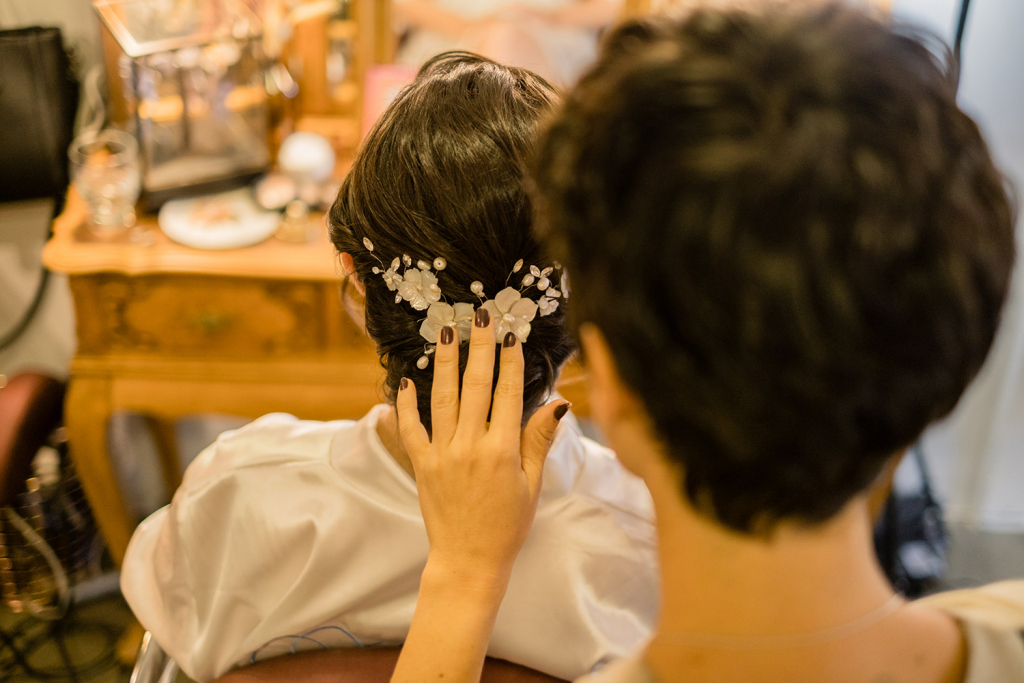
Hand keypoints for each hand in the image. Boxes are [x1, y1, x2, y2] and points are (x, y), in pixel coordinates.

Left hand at [396, 307, 569, 586]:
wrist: (469, 561)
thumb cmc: (508, 526)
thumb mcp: (532, 485)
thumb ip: (539, 441)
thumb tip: (558, 404)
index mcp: (502, 451)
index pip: (508, 394)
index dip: (510, 361)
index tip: (510, 334)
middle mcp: (470, 447)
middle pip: (475, 386)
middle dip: (479, 347)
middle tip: (480, 314)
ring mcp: (442, 455)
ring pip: (442, 398)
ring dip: (444, 362)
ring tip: (446, 331)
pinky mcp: (422, 466)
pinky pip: (411, 429)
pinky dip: (406, 405)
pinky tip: (406, 380)